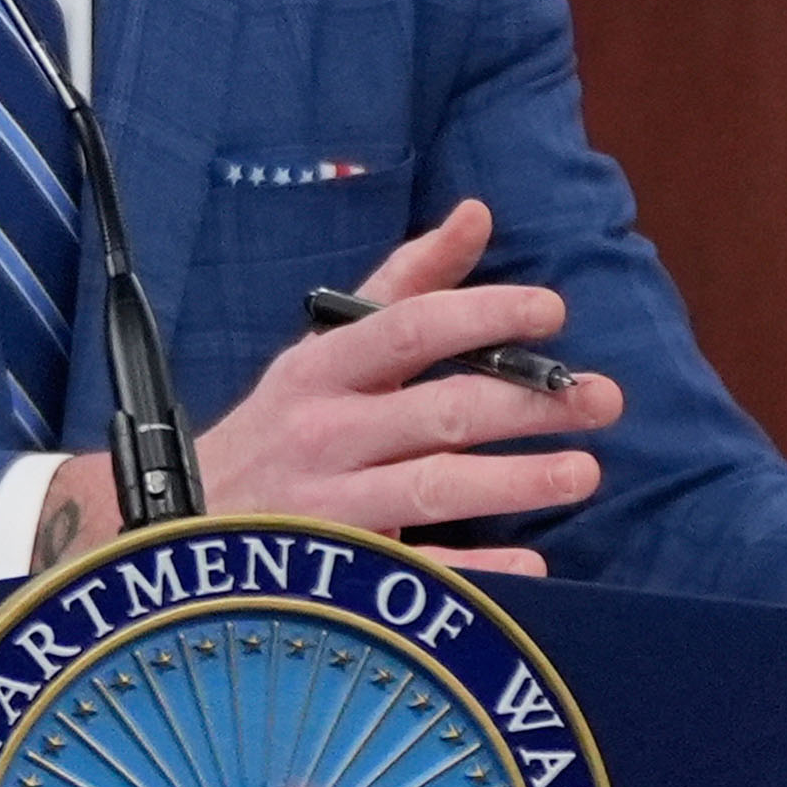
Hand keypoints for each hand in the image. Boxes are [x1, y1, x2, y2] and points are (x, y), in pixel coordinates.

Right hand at [125, 200, 617, 577]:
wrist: (184, 525)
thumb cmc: (281, 426)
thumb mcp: (326, 349)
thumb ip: (406, 283)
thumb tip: (479, 214)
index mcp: (322, 370)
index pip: (410, 327)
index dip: (484, 314)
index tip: (552, 311)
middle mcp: (324, 433)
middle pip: (439, 411)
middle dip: (529, 404)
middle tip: (603, 399)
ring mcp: (329, 507)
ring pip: (435, 488)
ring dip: (517, 481)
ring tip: (585, 472)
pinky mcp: (338, 572)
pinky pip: (419, 568)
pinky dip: (479, 568)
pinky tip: (534, 562)